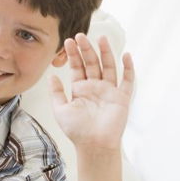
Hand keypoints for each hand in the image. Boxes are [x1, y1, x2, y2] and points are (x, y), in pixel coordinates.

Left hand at [50, 33, 134, 150]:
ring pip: (108, 67)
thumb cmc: (76, 130)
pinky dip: (128, 68)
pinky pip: (127, 81)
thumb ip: (56, 93)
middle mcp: (95, 87)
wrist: (93, 145)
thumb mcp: (60, 109)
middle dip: (87, 49)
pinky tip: (125, 55)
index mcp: (80, 89)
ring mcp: (109, 91)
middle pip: (92, 63)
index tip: (68, 41)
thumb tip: (51, 76)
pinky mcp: (122, 98)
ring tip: (101, 38)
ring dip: (106, 53)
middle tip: (81, 35)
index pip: (77, 67)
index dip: (73, 54)